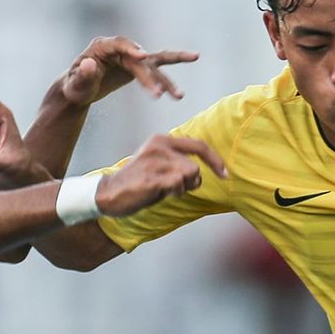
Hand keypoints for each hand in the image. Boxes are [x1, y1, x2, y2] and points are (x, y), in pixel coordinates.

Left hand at [53, 36, 199, 107]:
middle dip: (149, 75)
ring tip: (188, 76)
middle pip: (138, 58)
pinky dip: (167, 83)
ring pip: (154, 62)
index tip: (142, 57)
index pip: (119, 44)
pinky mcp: (138, 67)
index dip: (131, 49)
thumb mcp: (75, 83)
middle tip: (158, 91)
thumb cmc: (75, 86)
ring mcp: (131, 57)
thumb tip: (88, 64)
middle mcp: (119, 49)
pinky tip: (178, 95)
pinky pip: (156, 73)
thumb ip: (82, 74)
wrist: (80, 89)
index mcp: (102, 47)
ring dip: (170, 71)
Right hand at [95, 134, 227, 216]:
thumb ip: (177, 159)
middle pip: (195, 167)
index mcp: (161, 140)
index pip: (198, 145)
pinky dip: (174, 192)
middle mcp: (160, 146)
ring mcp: (156, 161)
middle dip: (192, 182)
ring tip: (163, 189)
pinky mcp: (153, 177)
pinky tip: (158, 193)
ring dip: (182, 188)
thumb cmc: (137, 181)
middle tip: (176, 188)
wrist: (109, 193)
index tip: (225, 174)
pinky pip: (179, 185)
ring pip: (190, 175)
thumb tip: (203, 166)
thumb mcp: (158, 162)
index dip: (215, 160)